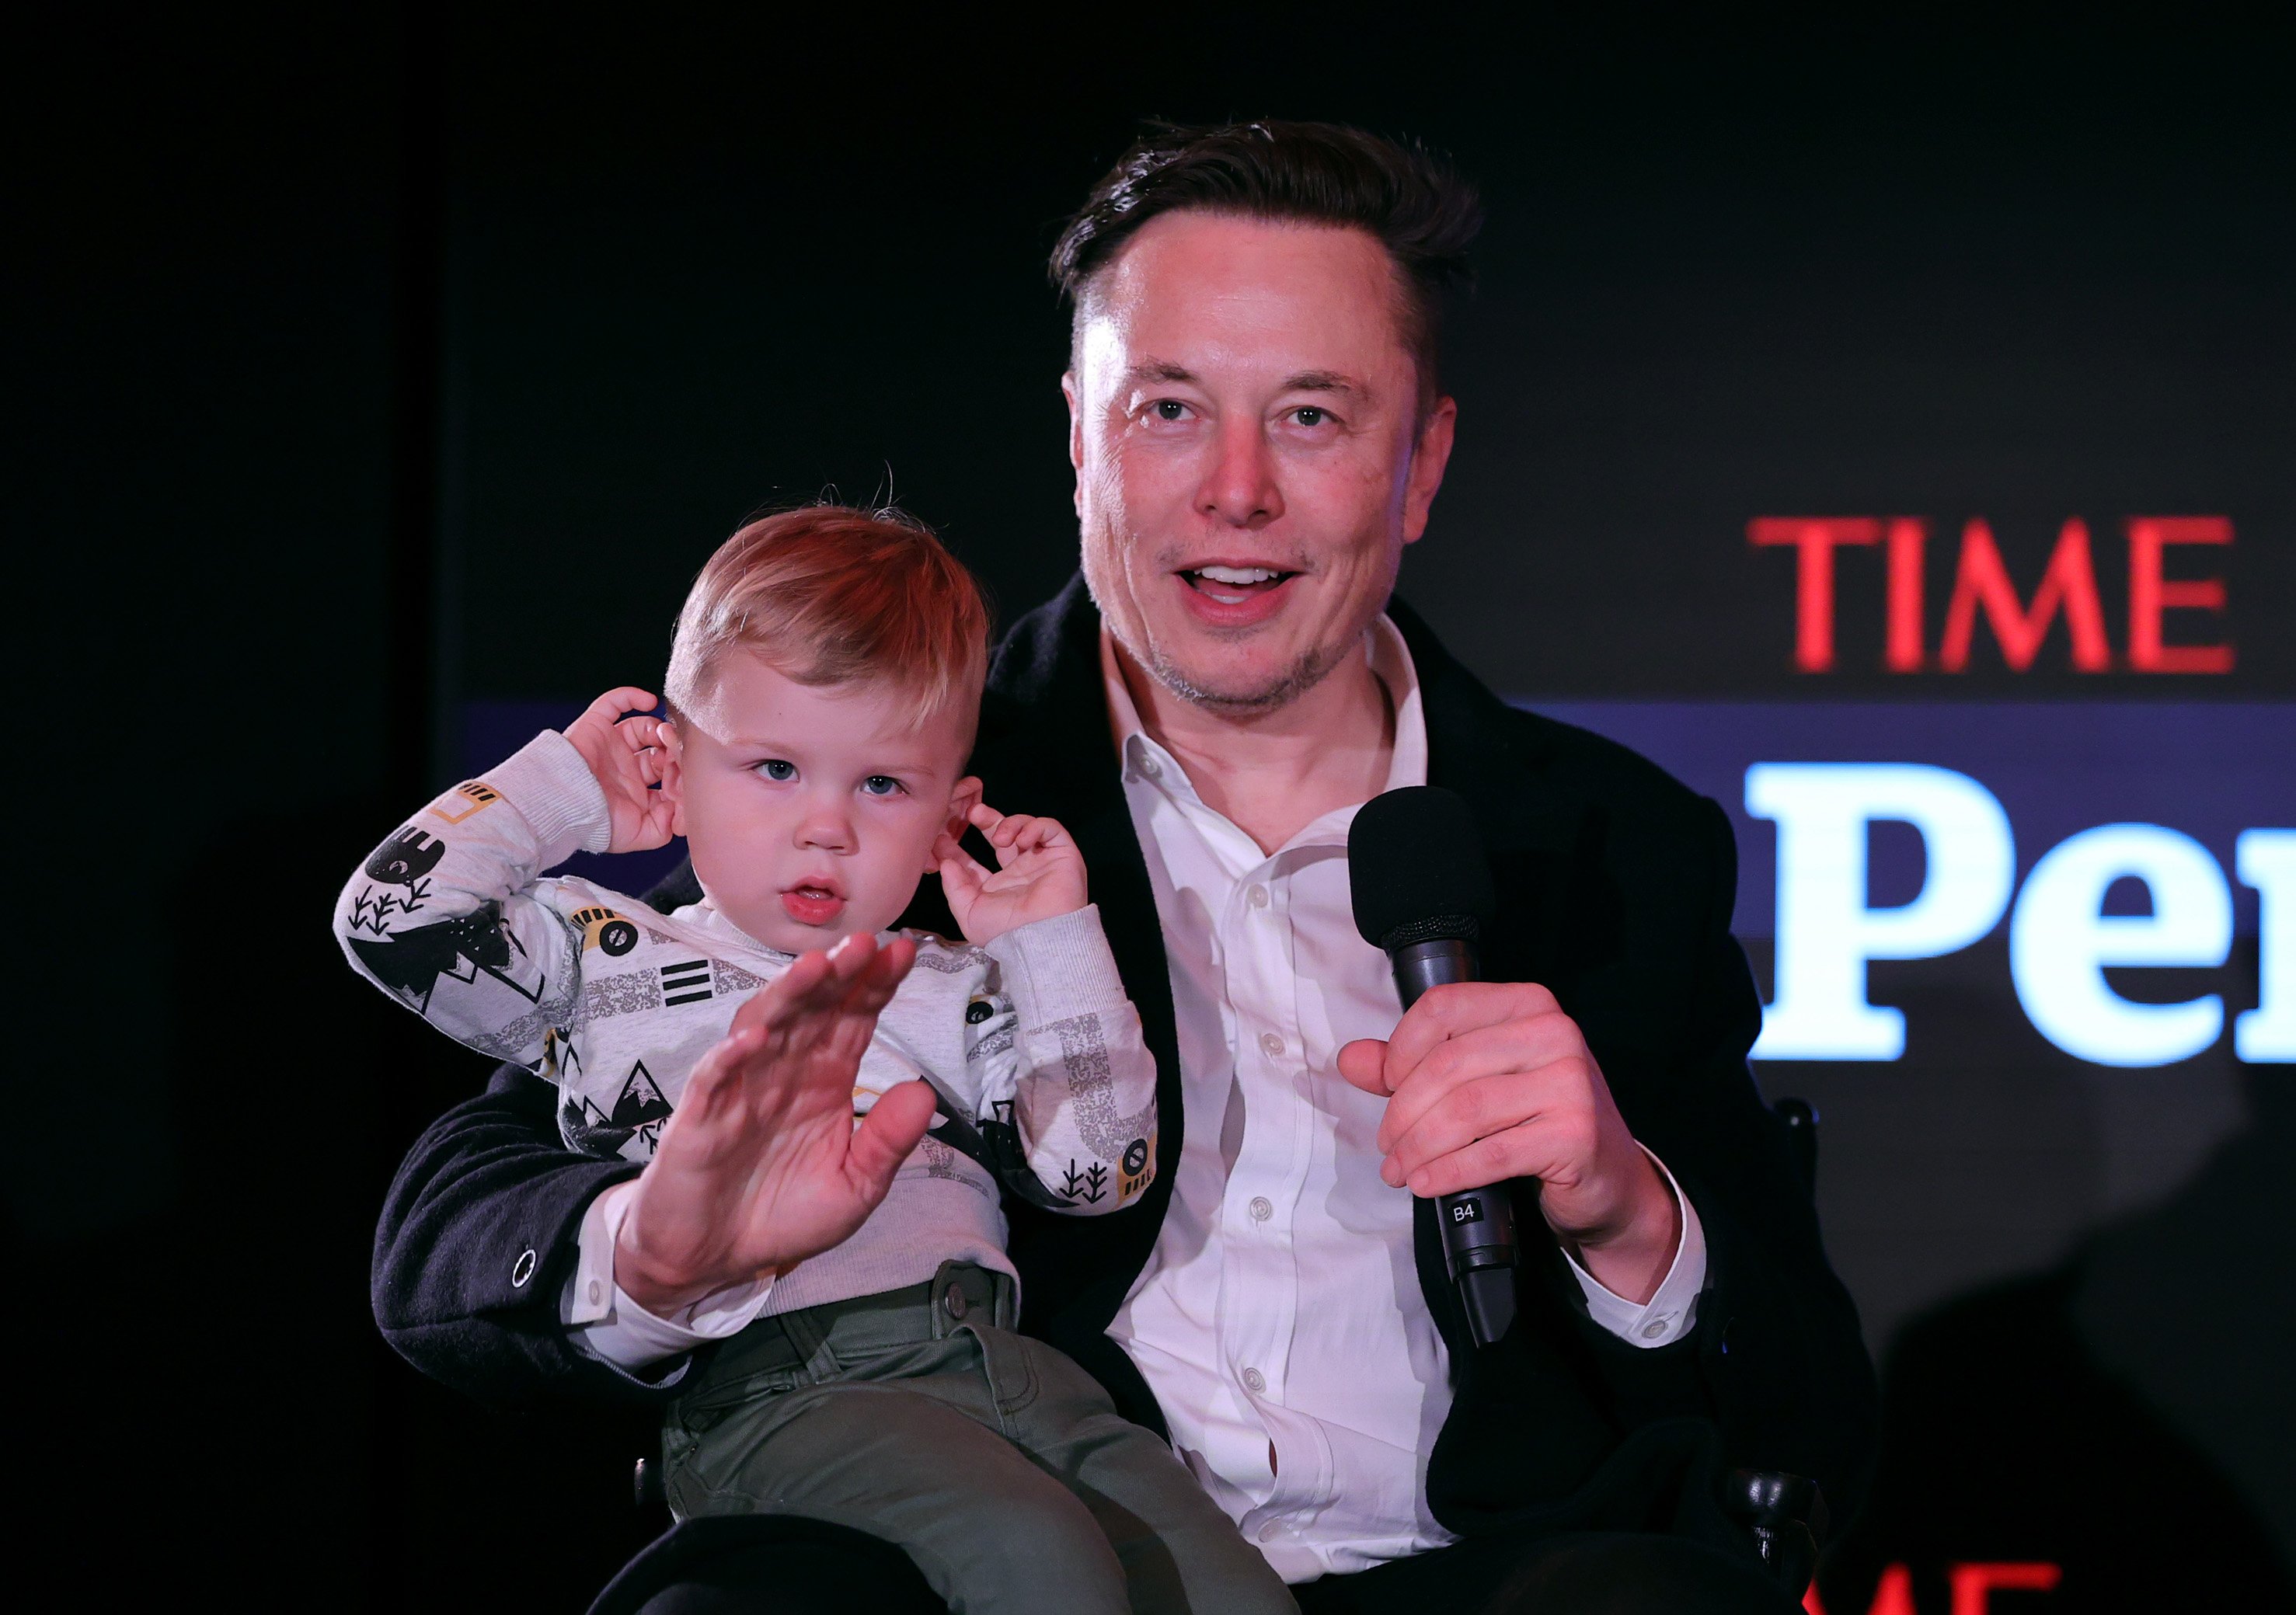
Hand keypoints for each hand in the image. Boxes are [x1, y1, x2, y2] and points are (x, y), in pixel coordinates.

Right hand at [563, 686, 675, 853]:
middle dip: (672, 751)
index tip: (685, 778)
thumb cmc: (592, 822)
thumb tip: (683, 809)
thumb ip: (666, 825)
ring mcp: (610, 747)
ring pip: (643, 728)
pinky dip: (632, 696)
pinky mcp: (596, 726)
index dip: (680, 775)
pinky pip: (614, 702)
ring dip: (658, 728)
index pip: (668, 777)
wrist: (561, 803)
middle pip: (659, 751)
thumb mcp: (639, 835)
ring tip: (663, 735)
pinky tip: (649, 702)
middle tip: (675, 754)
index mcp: (635, 793)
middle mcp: (624, 768)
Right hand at [612, 933, 937, 1314]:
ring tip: (814, 968)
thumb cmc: (782, 1213)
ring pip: (764, 1027)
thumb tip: (925, 1093)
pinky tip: (752, 1039)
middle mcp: (785, 1071)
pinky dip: (730, 1056)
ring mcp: (741, 1087)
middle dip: (838, 975)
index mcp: (825, 1079)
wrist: (712, 1257)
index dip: (876, 985)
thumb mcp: (854, 1187)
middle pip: (813, 1010)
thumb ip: (888, 1142)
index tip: (903, 951)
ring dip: (787, 996)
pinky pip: (713, 1078)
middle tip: (863, 942)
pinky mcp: (701, 1116)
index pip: (854, 1020)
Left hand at [935, 803, 1087, 943]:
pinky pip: (1050, 828)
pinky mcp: (1062, 853)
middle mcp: (1018, 871)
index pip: (974, 861)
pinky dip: (1035, 827)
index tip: (941, 836)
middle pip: (1001, 834)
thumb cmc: (1005, 931)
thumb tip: (946, 862)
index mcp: (996, 887)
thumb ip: (954, 887)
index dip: (956, 848)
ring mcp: (1040, 861)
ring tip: (1001, 838)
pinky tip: (1023, 841)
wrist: (1041, 936)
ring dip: (1009, 824)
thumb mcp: (970, 913)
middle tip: (972, 812)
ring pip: (1025, 826)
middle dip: (985, 820)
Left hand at [1336, 981, 1679, 1304]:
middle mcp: (1555, 1032)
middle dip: (1403, 1111)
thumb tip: (1350, 1059)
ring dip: (1419, 1147)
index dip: (1401, 1050)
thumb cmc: (1535, 1121)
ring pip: (1465, 1110)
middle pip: (1448, 1064)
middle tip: (1387, 1145)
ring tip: (1399, 1170)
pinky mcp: (1575, 1134)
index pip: (1443, 1008)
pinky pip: (1491, 1153)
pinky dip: (1448, 1172)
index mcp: (1527, 1004)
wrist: (1608, 1180)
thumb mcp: (1476, 1082)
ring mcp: (1570, 1082)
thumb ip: (1412, 1067)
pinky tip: (1426, 1184)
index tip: (1387, 1087)